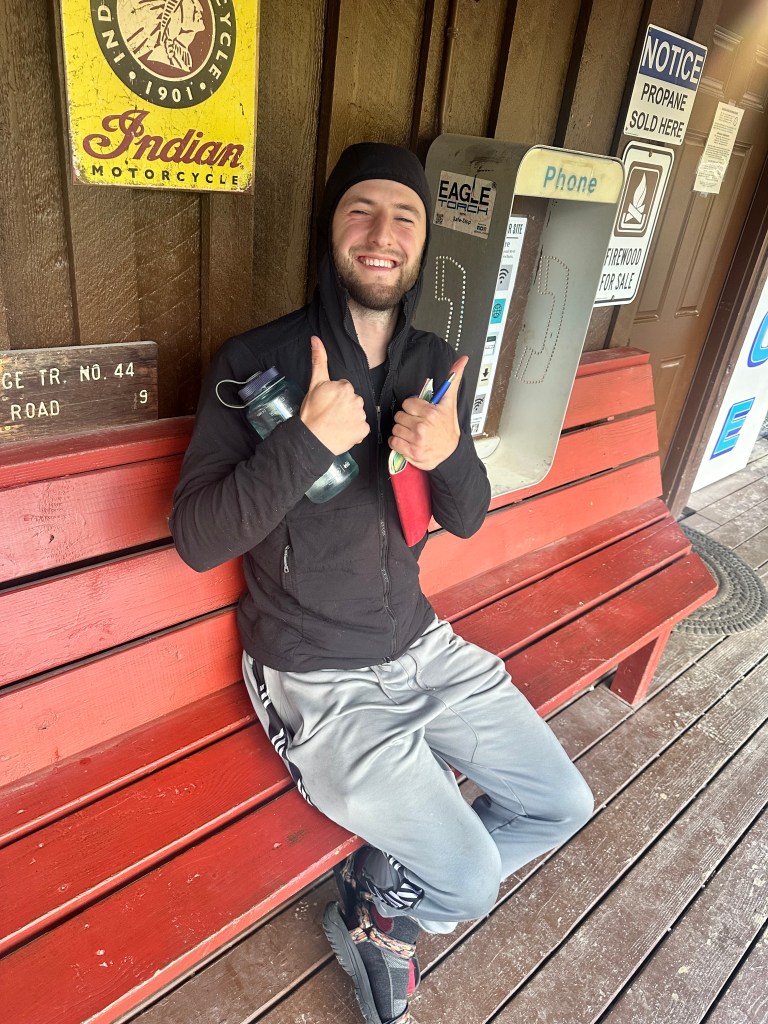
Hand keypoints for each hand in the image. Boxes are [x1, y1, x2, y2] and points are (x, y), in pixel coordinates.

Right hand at [300, 336, 369, 454]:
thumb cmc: (311, 413)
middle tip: (331, 414)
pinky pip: (362, 428)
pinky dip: (354, 431)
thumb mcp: (314, 384)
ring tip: (336, 424)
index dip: (335, 397)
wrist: (311, 438)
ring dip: (350, 418)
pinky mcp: (364, 430)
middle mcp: (356, 399)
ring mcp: (361, 416)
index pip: (345, 389)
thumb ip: (319, 360)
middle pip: (353, 400)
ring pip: (358, 414)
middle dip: (344, 406)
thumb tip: (316, 339)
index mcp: (345, 387)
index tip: (327, 404)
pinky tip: (343, 431)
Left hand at [389, 356, 467, 470]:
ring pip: (395, 429)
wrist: (451, 452)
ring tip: (413, 433)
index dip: (412, 408)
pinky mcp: (411, 453)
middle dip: (406, 419)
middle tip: (416, 423)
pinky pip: (393, 442)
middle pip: (399, 416)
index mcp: (431, 413)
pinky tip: (408, 441)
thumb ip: (453, 379)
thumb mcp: (450, 403)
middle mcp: (423, 427)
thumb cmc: (448, 428)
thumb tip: (462, 360)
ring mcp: (417, 441)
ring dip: (402, 431)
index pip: (407, 404)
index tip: (419, 412)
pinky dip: (398, 443)